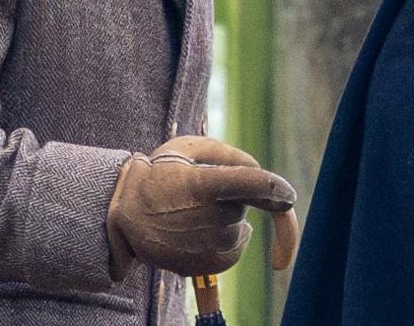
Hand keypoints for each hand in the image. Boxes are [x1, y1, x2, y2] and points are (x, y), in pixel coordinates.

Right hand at [106, 136, 296, 276]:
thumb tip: (258, 169)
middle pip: (246, 206)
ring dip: (227, 218)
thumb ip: (224, 153)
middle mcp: (212, 218)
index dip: (278, 189)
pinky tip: (197, 229)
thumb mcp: (182, 149)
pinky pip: (236, 248)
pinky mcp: (212, 264)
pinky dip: (225, 238)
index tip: (288, 195)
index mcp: (206, 185)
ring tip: (191, 211)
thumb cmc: (156, 177)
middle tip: (199, 191)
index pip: (259, 186)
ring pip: (241, 228)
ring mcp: (212, 245)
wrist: (125, 219)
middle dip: (233, 198)